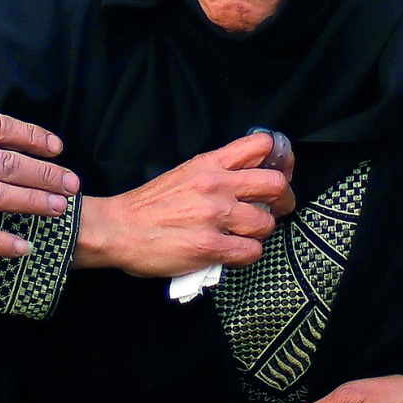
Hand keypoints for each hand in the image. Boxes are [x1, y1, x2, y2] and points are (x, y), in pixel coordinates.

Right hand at [73, 132, 294, 275]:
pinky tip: (233, 253)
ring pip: (266, 223)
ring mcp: (214, 215)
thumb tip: (252, 176)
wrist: (118, 228)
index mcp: (210, 163)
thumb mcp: (186, 173)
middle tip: (278, 209)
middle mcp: (216, 184)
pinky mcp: (210, 246)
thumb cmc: (150, 204)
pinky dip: (247, 255)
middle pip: (275, 184)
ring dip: (261, 233)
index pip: (261, 146)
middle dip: (284, 200)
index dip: (279, 159)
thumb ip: (218, 171)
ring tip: (246, 235)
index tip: (280, 171)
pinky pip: (251, 252)